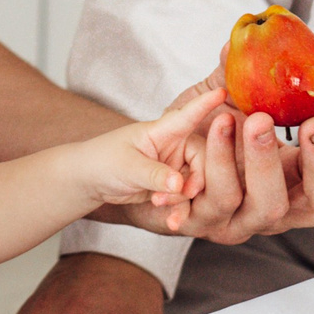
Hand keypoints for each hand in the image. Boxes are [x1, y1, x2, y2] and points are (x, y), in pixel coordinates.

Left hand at [78, 84, 220, 226]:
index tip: (222, 91)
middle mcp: (174, 146)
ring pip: (196, 183)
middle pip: (204, 159)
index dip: (204, 104)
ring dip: (182, 198)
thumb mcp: (128, 167)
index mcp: (162, 131)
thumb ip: (155, 175)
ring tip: (158, 202)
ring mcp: (175, 166)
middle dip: (195, 180)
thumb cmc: (104, 161)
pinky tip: (172, 221)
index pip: (187, 116)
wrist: (91, 181)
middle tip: (178, 193)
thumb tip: (180, 185)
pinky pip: (186, 199)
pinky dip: (180, 210)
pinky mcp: (172, 185)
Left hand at [130, 69, 313, 244]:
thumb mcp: (220, 100)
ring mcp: (241, 220)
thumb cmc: (194, 135)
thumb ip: (241, 73)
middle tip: (310, 123)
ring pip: (269, 207)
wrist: (143, 166)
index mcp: (292, 177)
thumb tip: (252, 35)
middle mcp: (276, 206)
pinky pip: (215, 201)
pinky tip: (212, 129)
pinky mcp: (203, 223)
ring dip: (264, 160)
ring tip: (250, 118)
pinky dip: (216, 165)